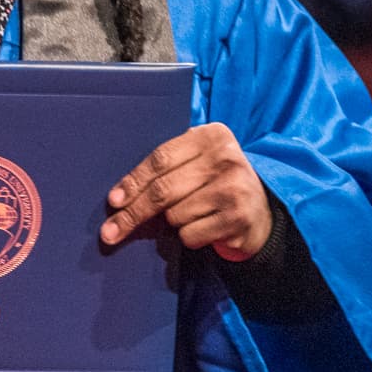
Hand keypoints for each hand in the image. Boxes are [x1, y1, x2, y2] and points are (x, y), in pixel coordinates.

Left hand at [100, 123, 271, 260]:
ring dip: (174, 223)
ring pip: (175, 215)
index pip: (161, 159)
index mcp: (212, 135)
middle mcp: (226, 158)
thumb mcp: (199, 160)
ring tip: (195, 214)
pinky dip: (190, 236)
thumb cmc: (217, 182)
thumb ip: (168, 165)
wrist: (261, 211)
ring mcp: (234, 188)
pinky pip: (190, 234)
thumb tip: (119, 197)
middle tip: (111, 232)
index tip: (114, 201)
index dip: (133, 181)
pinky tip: (207, 227)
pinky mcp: (237, 218)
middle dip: (133, 213)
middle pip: (163, 190)